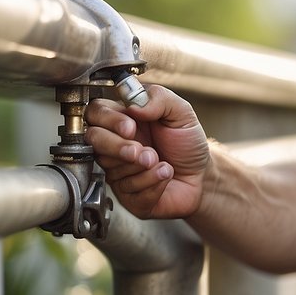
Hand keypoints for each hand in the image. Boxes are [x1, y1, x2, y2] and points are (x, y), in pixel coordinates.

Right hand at [85, 84, 209, 219]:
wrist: (202, 174)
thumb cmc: (186, 143)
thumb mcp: (181, 112)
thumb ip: (159, 98)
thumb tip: (134, 104)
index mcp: (123, 120)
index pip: (95, 112)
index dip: (108, 120)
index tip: (130, 128)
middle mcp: (115, 145)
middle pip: (93, 141)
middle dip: (117, 147)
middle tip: (142, 152)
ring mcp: (118, 172)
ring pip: (112, 169)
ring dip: (143, 168)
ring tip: (162, 163)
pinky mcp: (128, 196)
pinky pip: (130, 192)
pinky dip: (152, 184)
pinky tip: (165, 176)